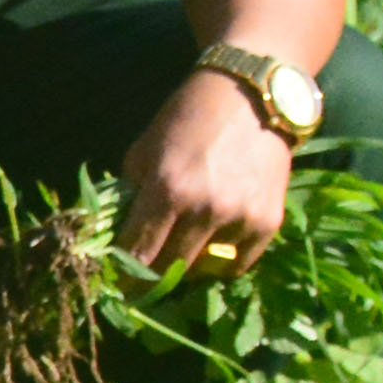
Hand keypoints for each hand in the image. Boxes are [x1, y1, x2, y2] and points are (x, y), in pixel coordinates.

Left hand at [117, 67, 295, 278]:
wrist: (249, 99)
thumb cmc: (186, 120)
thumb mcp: (144, 150)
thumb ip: (129, 193)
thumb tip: (115, 233)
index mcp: (166, 189)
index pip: (138, 251)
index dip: (123, 272)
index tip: (116, 283)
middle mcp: (205, 209)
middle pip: (169, 268)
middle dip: (150, 277)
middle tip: (142, 280)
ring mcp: (239, 218)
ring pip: (204, 268)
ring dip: (188, 265)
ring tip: (179, 251)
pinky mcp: (268, 223)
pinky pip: (238, 264)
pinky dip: (221, 262)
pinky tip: (210, 246)